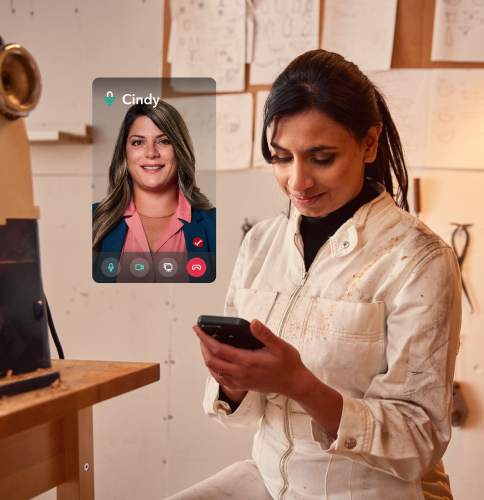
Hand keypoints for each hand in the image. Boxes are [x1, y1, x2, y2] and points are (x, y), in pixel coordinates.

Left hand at [194, 319, 308, 399]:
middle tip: (201, 334)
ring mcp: (240, 381)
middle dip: (202, 346)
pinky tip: (217, 360)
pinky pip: (221, 379)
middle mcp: (240, 373)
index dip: (205, 338)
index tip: (198, 328)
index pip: (218, 349)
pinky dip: (214, 369)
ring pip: (214, 371)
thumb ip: (265, 334)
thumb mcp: (280, 346)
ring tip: (207, 344)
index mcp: (247, 361)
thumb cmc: (288, 364)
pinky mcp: (242, 386)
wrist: (294, 384)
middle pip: (211, 361)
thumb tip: (253, 322)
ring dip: (207, 358)